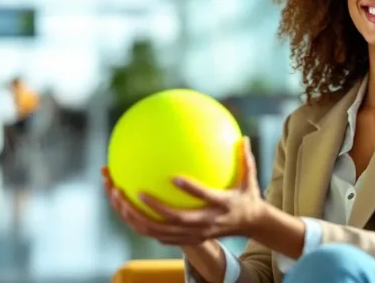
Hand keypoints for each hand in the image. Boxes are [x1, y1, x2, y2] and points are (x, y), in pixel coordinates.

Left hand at [102, 136, 266, 245]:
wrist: (250, 224)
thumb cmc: (247, 196)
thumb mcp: (250, 179)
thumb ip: (245, 159)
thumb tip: (243, 136)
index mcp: (222, 204)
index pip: (205, 197)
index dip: (190, 189)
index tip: (173, 178)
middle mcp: (208, 221)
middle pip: (177, 219)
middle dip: (155, 208)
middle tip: (137, 192)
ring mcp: (197, 233)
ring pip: (163, 231)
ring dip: (142, 219)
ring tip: (125, 202)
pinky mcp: (190, 238)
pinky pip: (162, 236)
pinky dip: (145, 227)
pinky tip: (128, 213)